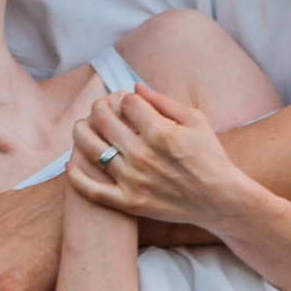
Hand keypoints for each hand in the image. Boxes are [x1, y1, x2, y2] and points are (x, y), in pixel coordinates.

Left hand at [68, 80, 245, 234]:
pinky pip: (92, 191)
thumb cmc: (210, 156)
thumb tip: (135, 87)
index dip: (125, 98)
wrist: (220, 200)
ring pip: (92, 150)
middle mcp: (142, 155)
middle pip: (104, 120)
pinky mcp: (129, 202)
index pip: (126, 103)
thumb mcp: (195, 120)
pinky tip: (70, 164)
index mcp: (159, 131)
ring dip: (81, 133)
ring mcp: (133, 180)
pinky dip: (77, 177)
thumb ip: (164, 101)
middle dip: (99, 107)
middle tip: (100, 108)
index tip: (128, 103)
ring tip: (82, 127)